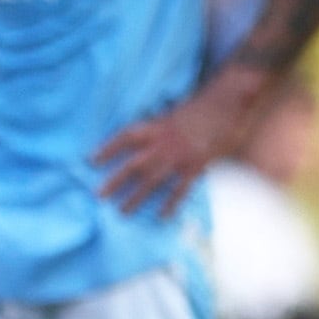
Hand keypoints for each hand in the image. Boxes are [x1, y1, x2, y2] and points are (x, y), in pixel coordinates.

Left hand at [94, 85, 245, 218]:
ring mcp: (180, 156)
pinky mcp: (196, 166)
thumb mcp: (174, 111)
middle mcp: (164, 142)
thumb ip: (160, 126)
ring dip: (136, 197)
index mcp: (156, 126)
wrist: (226, 102)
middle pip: (134, 165)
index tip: (91, 160)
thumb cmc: (202, 105)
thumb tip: (146, 140)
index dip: (108, 149)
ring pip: (152, 180)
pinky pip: (180, 189)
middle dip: (115, 181)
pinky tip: (161, 216)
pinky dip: (171, 203)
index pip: (125, 138)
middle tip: (98, 195)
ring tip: (122, 211)